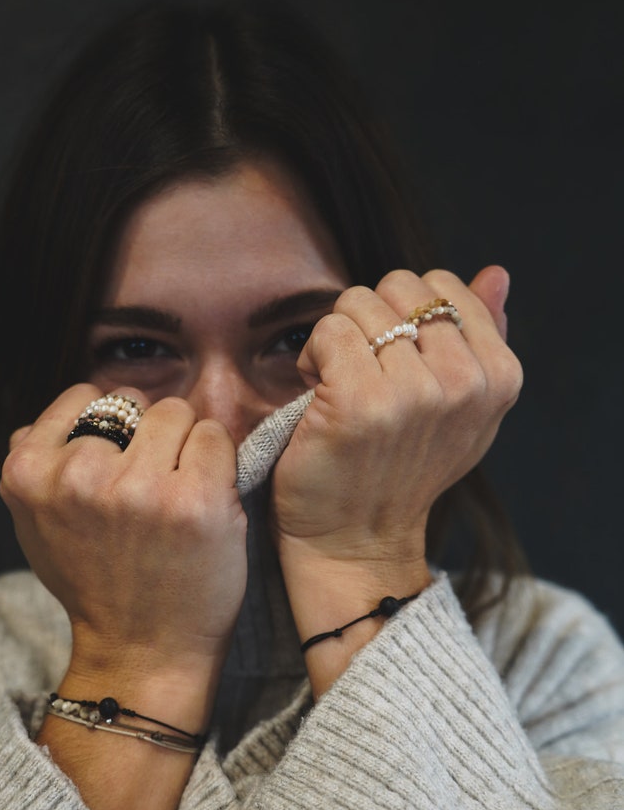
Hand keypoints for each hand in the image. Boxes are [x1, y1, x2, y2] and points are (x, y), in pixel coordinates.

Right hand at [0, 384, 246, 688]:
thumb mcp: (35, 526)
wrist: (142, 651)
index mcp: (29, 473)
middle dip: (147, 435)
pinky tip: (204, 501)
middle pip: (134, 402)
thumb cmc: (95, 585)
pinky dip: (218, 461)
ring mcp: (138, 486)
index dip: (108, 428)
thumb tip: (47, 418)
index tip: (116, 468)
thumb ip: (38, 467)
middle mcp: (79, 474)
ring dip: (186, 445)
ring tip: (177, 494)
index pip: (83, 396)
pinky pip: (216, 436)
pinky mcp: (195, 499)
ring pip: (178, 412)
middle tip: (150, 489)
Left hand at [271, 266, 521, 567]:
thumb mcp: (461, 408)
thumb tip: (496, 272)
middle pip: (398, 287)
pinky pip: (328, 330)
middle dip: (370, 320)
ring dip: (337, 339)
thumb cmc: (400, 466)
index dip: (404, 313)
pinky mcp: (361, 402)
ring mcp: (414, 393)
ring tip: (340, 386)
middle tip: (363, 374)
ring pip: (358, 304)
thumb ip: (482, 336)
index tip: (396, 363)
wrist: (356, 537)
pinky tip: (317, 394)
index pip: (443, 285)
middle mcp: (464, 383)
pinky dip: (312, 356)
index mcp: (498, 377)